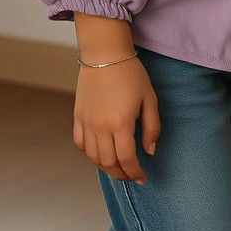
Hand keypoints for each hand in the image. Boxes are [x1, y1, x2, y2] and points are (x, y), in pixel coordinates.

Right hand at [73, 57, 160, 184]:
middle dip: (121, 174)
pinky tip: (100, 153)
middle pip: (108, 163)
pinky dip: (89, 154)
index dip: (135, 172)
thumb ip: (152, 127)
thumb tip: (149, 151)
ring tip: (117, 167)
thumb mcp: (149, 98)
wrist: (104, 53)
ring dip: (105, 167)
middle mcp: (100, 126)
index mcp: (120, 123)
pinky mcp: (78, 116)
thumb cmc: (131, 73)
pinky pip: (80, 144)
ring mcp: (86, 122)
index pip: (126, 159)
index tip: (142, 178)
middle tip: (131, 175)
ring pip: (93, 157)